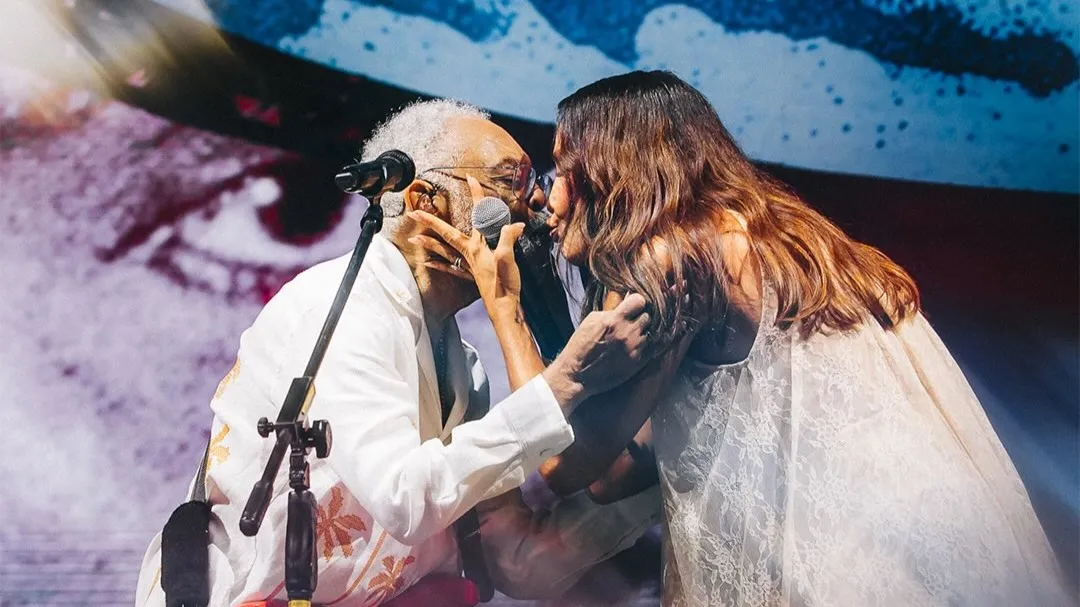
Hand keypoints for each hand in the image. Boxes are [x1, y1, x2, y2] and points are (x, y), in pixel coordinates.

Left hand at [408, 175, 525, 316]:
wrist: (504, 308)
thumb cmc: (505, 285)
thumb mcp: (509, 258)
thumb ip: (509, 238)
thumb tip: (515, 224)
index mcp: (479, 246)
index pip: (477, 215)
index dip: (476, 195)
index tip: (471, 179)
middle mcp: (471, 253)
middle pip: (448, 233)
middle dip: (431, 221)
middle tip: (414, 212)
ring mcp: (469, 265)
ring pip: (445, 251)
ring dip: (429, 243)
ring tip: (414, 236)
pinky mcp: (471, 276)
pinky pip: (451, 268)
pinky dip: (439, 264)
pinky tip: (428, 262)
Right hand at [544, 293, 651, 408]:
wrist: (578, 375)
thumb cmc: (581, 346)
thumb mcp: (591, 321)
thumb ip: (610, 311)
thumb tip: (624, 303)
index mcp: (614, 320)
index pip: (640, 300)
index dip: (636, 302)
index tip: (633, 306)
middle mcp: (627, 333)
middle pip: (647, 316)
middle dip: (639, 317)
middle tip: (631, 322)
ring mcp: (634, 348)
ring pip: (649, 332)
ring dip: (641, 333)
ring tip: (629, 338)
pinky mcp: (638, 362)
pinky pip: (650, 348)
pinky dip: (643, 346)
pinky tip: (632, 348)